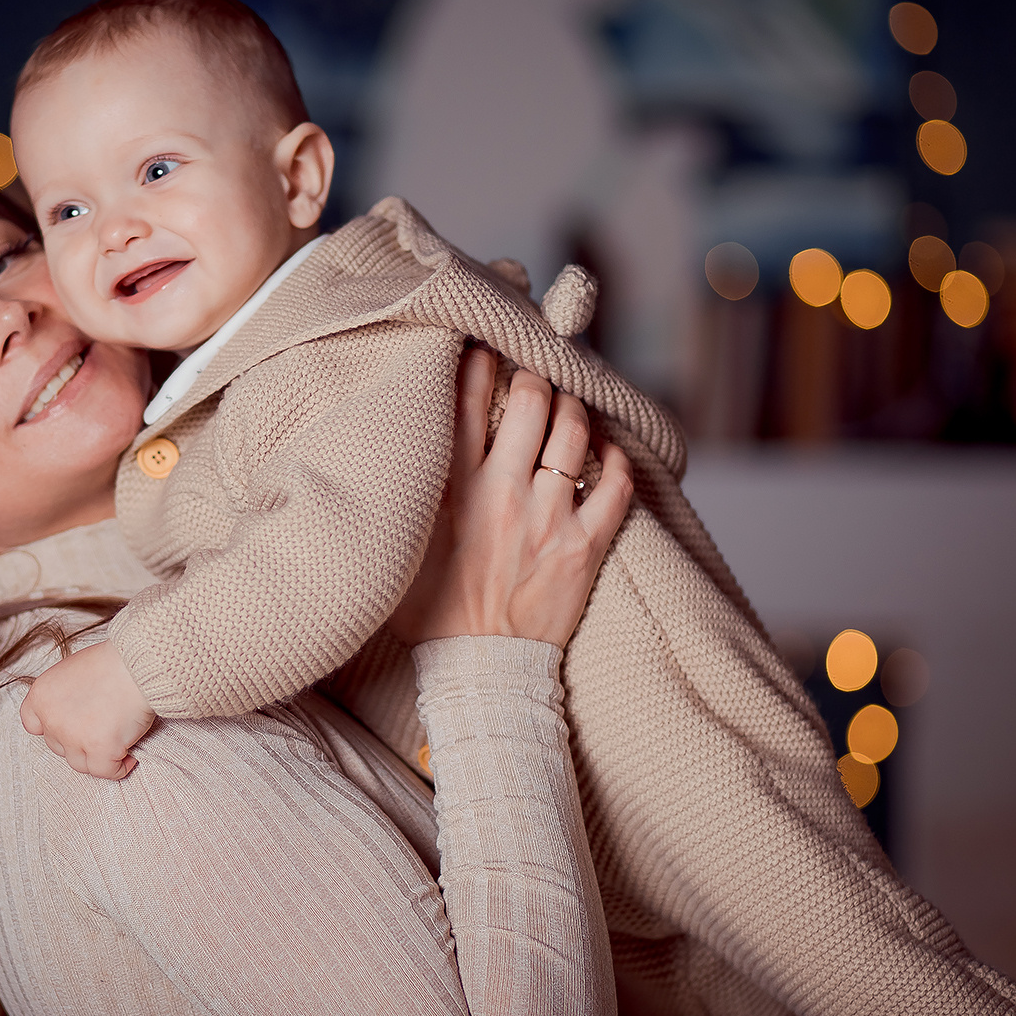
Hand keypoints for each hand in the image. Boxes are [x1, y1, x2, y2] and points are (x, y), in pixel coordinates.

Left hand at [20, 641, 154, 780]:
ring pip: (80, 763)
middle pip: (59, 746)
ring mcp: (74, 737)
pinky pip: (105, 771)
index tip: (70, 727)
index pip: (33, 725)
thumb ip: (64, 697)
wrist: (137, 665)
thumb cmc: (112, 663)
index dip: (52, 729)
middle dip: (79, 742)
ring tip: (119, 741)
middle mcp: (52, 719)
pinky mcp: (99, 750)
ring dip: (98, 757)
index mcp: (42, 696)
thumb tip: (74, 716)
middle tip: (103, 729)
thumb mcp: (72, 672)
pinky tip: (130, 757)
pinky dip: (118, 768)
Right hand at [389, 349, 632, 648]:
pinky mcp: (584, 548)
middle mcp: (501, 496)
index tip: (485, 345)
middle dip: (534, 376)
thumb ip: (411, 492)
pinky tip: (605, 452)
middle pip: (530, 401)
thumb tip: (409, 445)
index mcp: (451, 491)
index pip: (466, 402)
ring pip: (574, 432)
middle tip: (535, 373)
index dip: (479, 362)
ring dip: (573, 408)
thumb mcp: (401, 543)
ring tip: (568, 406)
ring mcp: (548, 520)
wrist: (475, 669)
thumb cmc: (429, 609)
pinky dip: (614, 460)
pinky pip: (614, 487)